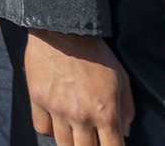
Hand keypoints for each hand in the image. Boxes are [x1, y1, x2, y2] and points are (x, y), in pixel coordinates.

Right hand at [23, 30, 132, 144]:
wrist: (64, 30)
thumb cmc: (96, 53)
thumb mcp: (121, 78)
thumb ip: (127, 108)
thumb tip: (124, 132)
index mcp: (105, 113)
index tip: (109, 145)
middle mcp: (81, 116)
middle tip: (90, 139)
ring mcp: (57, 109)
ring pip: (63, 144)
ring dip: (70, 142)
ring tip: (74, 134)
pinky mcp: (38, 99)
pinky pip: (42, 128)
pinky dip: (49, 129)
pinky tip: (56, 122)